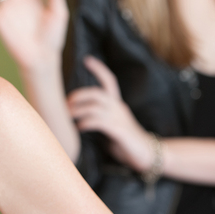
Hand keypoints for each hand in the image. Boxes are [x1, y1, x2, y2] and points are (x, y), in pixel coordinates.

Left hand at [67, 56, 154, 172]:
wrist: (148, 154)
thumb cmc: (126, 142)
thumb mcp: (112, 126)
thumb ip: (100, 119)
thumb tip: (76, 117)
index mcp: (118, 105)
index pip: (110, 80)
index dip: (99, 69)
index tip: (87, 59)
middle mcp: (119, 108)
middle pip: (97, 93)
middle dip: (79, 95)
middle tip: (65, 103)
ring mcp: (119, 119)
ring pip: (95, 107)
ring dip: (78, 110)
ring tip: (67, 116)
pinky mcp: (119, 131)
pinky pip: (99, 122)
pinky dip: (86, 123)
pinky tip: (79, 128)